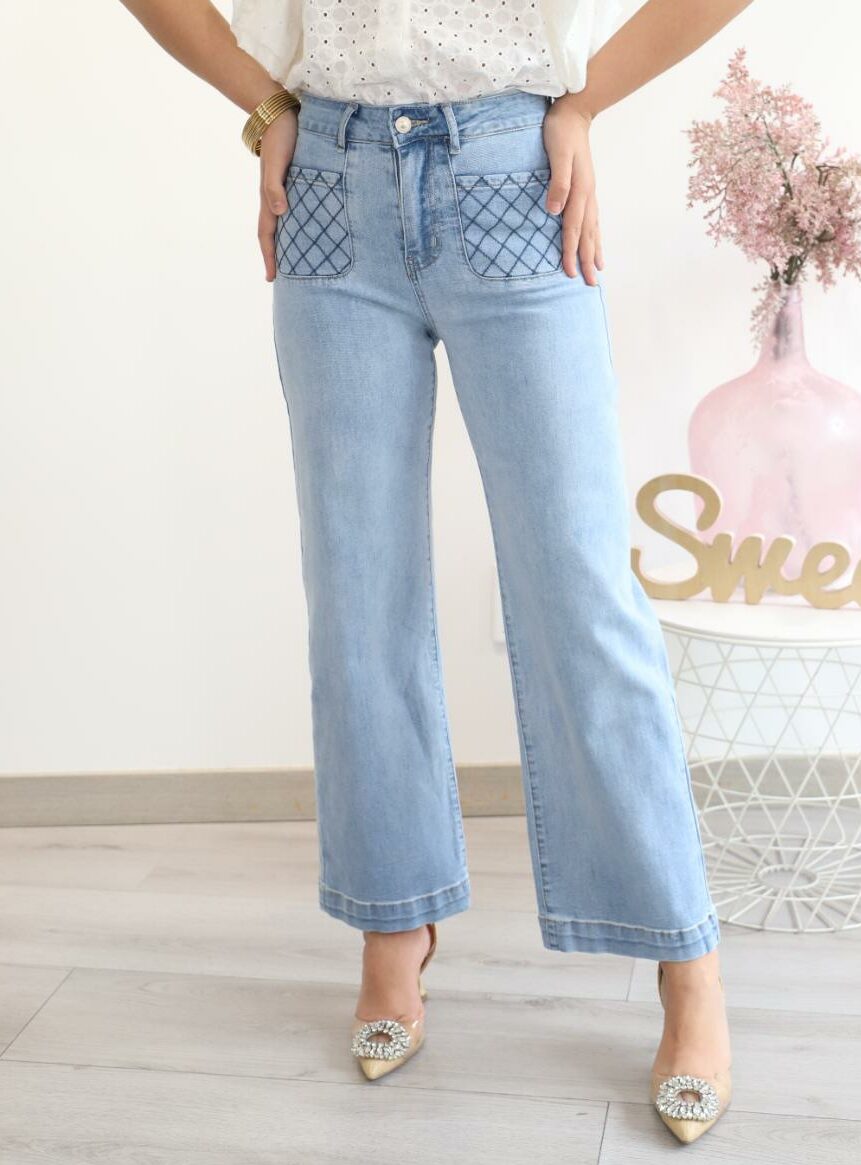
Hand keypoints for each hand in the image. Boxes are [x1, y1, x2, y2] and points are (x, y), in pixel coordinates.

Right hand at [258, 107, 298, 281]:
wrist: (282, 111)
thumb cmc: (281, 136)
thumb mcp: (277, 162)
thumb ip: (275, 185)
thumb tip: (280, 212)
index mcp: (270, 198)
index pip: (268, 234)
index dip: (270, 257)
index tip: (272, 278)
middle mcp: (277, 198)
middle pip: (276, 234)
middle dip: (279, 256)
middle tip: (287, 279)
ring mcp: (286, 190)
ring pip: (287, 223)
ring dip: (290, 242)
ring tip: (299, 261)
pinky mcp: (297, 181)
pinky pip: (298, 209)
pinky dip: (301, 224)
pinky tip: (311, 229)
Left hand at [542, 96, 602, 283]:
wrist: (574, 112)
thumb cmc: (560, 132)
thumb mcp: (557, 154)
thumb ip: (558, 182)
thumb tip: (554, 211)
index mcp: (580, 190)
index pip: (572, 229)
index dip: (570, 252)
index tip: (568, 273)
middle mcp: (588, 195)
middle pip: (587, 235)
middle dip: (587, 260)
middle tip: (590, 285)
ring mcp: (589, 192)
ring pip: (593, 229)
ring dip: (594, 251)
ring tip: (598, 270)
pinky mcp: (587, 189)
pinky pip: (593, 219)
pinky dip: (595, 235)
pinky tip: (595, 243)